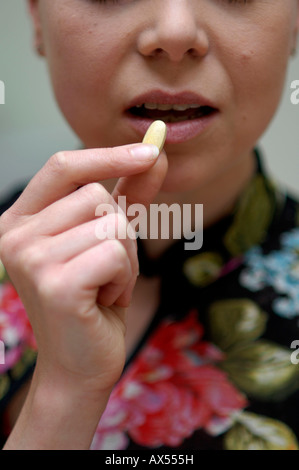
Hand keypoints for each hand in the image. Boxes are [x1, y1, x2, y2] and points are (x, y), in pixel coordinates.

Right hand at [0, 144, 167, 393]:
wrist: (80, 363)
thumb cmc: (94, 297)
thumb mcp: (110, 238)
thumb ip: (129, 193)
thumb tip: (157, 150)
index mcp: (21, 219)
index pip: (64, 166)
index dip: (109, 154)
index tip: (151, 149)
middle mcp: (15, 235)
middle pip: (96, 196)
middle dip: (119, 231)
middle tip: (105, 268)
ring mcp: (30, 259)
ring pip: (112, 224)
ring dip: (125, 257)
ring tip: (104, 285)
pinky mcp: (55, 284)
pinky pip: (116, 253)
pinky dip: (124, 278)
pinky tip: (105, 299)